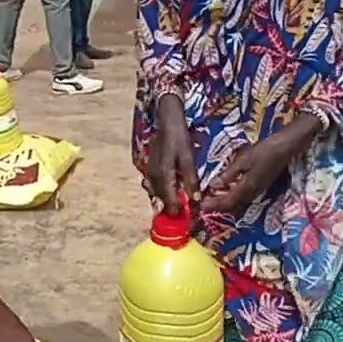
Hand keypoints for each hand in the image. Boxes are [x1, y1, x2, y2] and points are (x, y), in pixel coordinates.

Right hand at [146, 93, 198, 214]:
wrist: (167, 122)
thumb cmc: (180, 138)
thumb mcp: (189, 158)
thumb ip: (190, 180)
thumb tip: (194, 199)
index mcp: (164, 175)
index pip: (169, 200)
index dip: (176, 211)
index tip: (184, 219)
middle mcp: (153, 176)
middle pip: (161, 199)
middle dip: (171, 207)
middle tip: (182, 214)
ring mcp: (148, 172)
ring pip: (156, 193)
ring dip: (165, 200)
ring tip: (176, 204)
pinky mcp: (148, 169)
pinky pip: (152, 186)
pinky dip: (160, 191)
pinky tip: (168, 190)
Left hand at [201, 113, 322, 213]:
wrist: (285, 148)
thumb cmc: (264, 151)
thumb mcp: (243, 161)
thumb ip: (228, 174)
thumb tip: (213, 185)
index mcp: (247, 188)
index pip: (227, 202)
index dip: (213, 205)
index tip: (200, 205)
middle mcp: (252, 193)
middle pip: (232, 205)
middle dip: (217, 206)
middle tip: (203, 203)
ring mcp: (258, 191)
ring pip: (238, 202)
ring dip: (224, 202)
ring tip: (211, 197)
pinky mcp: (260, 186)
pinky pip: (243, 196)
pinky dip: (232, 196)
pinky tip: (225, 189)